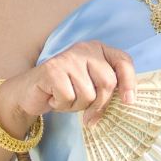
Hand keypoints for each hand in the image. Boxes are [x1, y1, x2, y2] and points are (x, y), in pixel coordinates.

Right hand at [12, 41, 137, 124]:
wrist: (30, 92)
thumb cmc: (65, 90)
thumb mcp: (90, 87)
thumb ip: (107, 89)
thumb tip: (128, 101)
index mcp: (98, 50)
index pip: (123, 62)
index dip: (129, 82)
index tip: (129, 101)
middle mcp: (85, 49)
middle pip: (107, 82)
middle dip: (98, 104)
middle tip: (85, 111)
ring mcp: (68, 58)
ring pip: (88, 94)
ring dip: (76, 105)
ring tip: (65, 98)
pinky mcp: (52, 69)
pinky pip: (69, 97)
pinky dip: (61, 105)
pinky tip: (53, 97)